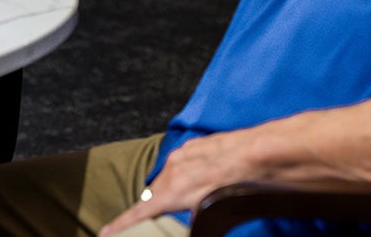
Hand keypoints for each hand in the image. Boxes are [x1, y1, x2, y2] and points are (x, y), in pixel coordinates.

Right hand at [100, 131, 256, 235]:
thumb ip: (195, 218)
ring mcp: (187, 153)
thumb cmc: (242, 185)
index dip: (122, 224)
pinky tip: (199, 181)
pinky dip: (183, 174)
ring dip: (169, 190)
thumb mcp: (214, 211)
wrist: (264, 153)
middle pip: (154, 194)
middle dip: (151, 208)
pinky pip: (182, 162)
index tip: (106, 233)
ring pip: (168, 177)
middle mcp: (175, 168)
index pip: (140, 211)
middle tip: (152, 222)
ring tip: (181, 202)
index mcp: (174, 189)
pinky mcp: (200, 144)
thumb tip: (191, 221)